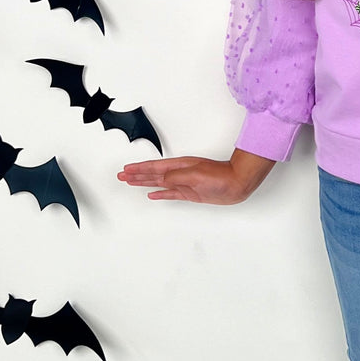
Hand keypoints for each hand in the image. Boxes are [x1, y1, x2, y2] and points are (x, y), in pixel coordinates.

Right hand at [117, 148, 274, 202]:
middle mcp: (179, 173)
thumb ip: (176, 176)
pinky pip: (170, 193)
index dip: (138, 169)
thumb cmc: (221, 177)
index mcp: (179, 166)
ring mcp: (184, 183)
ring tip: (131, 182)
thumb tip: (161, 179)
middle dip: (136, 175)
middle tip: (121, 176)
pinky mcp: (190, 193)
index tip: (125, 170)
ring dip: (144, 182)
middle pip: (152, 173)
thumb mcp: (195, 175)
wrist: (237, 183)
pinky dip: (160, 194)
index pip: (153, 167)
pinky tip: (152, 194)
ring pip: (158, 182)